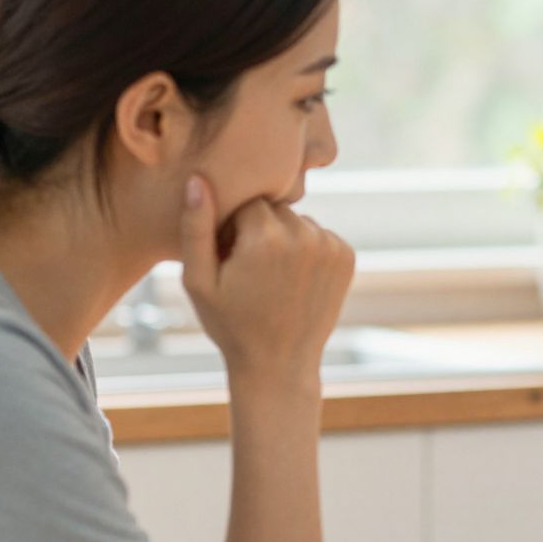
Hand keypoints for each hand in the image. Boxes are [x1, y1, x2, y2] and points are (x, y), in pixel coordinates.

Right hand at [179, 175, 354, 387]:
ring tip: (270, 276)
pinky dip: (305, 248)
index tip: (228, 256)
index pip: (244, 201)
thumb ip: (196, 226)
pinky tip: (292, 279)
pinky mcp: (347, 256)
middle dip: (258, 228)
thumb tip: (197, 178)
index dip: (230, 226)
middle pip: (274, 207)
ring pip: (297, 219)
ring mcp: (331, 246)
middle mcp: (306, 235)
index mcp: (267, 237)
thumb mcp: (198, 280)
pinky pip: (318, 234)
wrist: (279, 364)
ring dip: (283, 237)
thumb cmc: (230, 325)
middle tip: (248, 267)